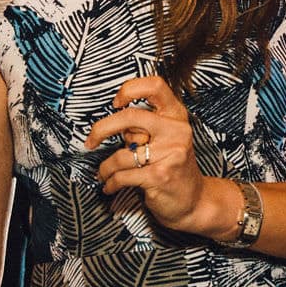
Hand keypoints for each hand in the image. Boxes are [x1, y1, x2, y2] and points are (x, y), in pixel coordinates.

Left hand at [84, 76, 225, 237]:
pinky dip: (110, 183)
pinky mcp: (160, 176)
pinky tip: (110, 186)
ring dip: (105, 168)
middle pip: (130, 117)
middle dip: (101, 129)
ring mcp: (170, 154)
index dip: (130, 89)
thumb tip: (110, 123)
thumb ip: (145, 125)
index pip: (155, 86)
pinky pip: (122, 176)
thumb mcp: (166, 138)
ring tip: (104, 173)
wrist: (194, 200)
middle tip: (91, 141)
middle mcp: (176, 131)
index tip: (116, 104)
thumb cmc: (172, 166)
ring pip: (121, 155)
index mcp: (176, 116)